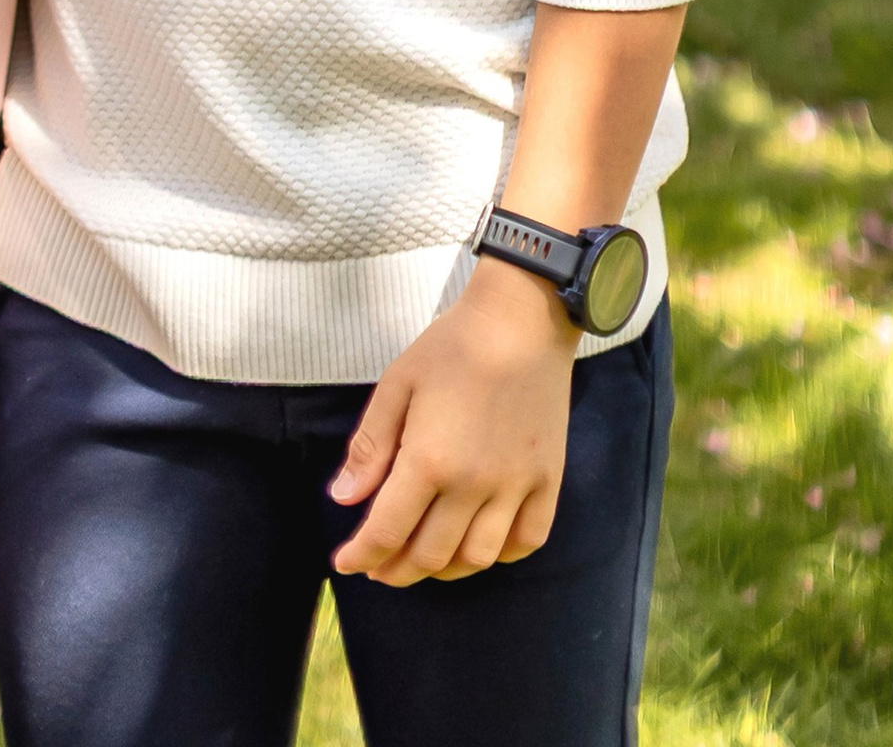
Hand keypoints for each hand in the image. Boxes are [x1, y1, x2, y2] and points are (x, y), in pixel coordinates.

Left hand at [329, 261, 575, 585]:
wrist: (522, 321)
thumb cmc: (451, 347)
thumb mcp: (397, 385)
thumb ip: (369, 446)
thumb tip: (343, 499)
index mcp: (428, 461)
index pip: (387, 531)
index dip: (362, 555)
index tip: (345, 564)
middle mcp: (473, 486)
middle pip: (430, 555)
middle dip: (397, 569)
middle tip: (380, 567)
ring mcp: (515, 488)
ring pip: (477, 559)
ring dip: (444, 570)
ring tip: (423, 561)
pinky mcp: (548, 482)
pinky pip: (526, 542)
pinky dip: (499, 556)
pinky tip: (479, 547)